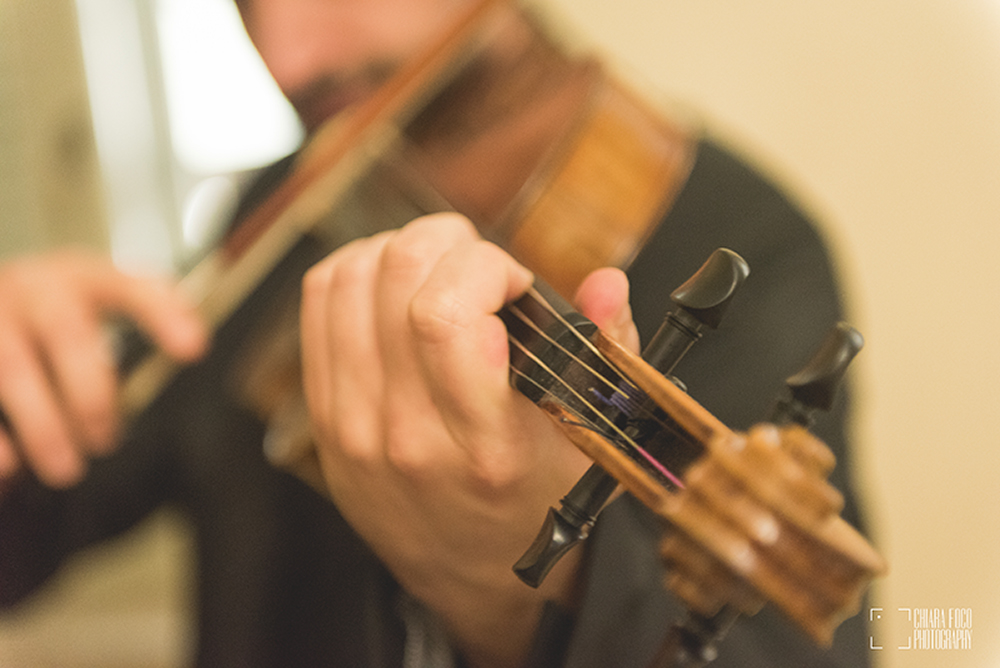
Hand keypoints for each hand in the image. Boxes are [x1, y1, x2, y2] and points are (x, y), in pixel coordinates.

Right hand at [0, 250, 206, 487]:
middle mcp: (35, 289)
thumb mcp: (98, 297)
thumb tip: (193, 344)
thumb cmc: (54, 309)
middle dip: (91, 393)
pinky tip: (9, 468)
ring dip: (41, 423)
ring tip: (66, 470)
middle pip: (67, 334)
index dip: (163, 313)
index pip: (131, 285)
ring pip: (11, 366)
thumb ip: (150, 312)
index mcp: (83, 277)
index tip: (195, 348)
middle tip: (107, 441)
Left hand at [300, 213, 637, 667]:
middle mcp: (405, 436)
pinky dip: (359, 270)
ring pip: (349, 278)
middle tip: (480, 267)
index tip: (515, 283)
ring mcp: (351, 427)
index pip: (445, 317)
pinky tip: (397, 286)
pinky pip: (319, 303)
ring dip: (400, 249)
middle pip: (394, 279)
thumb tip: (606, 282)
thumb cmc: (534, 505)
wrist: (469, 577)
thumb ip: (606, 355)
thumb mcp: (589, 442)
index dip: (483, 267)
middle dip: (447, 242)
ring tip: (441, 271)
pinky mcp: (322, 417)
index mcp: (484, 447)